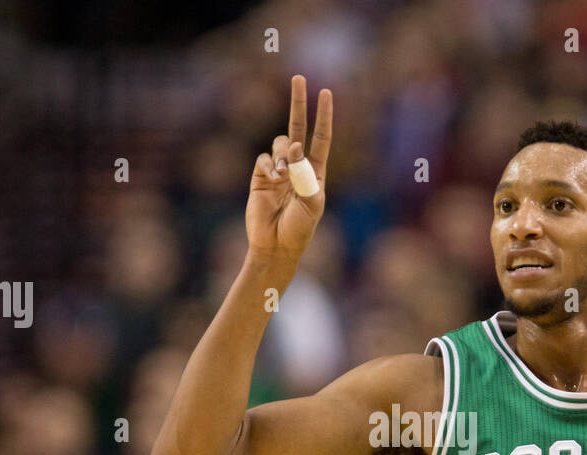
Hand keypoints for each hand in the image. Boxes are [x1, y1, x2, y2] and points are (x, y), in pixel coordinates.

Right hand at [246, 74, 332, 262]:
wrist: (275, 246)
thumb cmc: (299, 228)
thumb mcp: (311, 202)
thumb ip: (305, 174)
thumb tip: (295, 146)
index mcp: (315, 172)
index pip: (321, 138)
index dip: (324, 116)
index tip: (326, 92)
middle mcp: (297, 167)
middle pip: (297, 127)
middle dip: (298, 103)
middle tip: (298, 78)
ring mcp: (278, 170)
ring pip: (280, 143)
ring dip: (283, 153)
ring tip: (283, 175)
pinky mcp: (260, 176)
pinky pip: (264, 158)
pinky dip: (269, 165)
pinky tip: (272, 179)